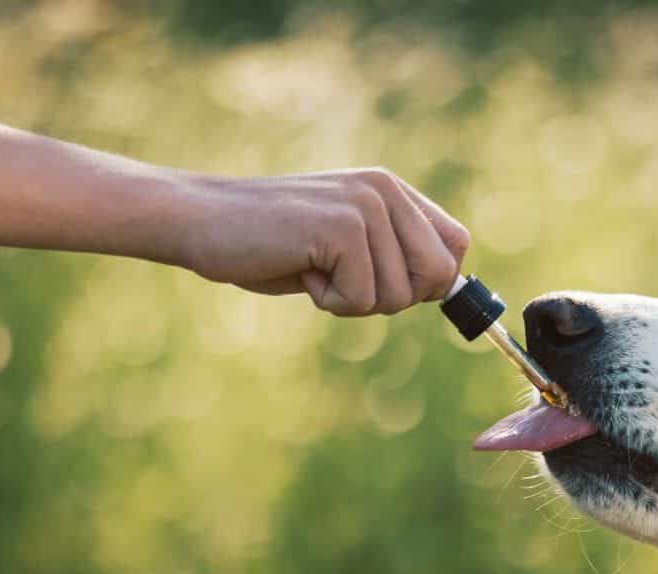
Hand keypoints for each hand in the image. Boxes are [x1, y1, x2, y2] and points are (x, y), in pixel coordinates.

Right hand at [166, 168, 470, 315]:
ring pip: (398, 296)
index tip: (385, 285)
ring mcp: (365, 204)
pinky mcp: (342, 226)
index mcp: (390, 190)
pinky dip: (329, 301)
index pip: (455, 246)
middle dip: (392, 298)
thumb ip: (391, 257)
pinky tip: (299, 267)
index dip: (430, 282)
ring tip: (311, 265)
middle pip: (439, 277)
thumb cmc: (269, 244)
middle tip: (343, 280)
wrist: (202, 221)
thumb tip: (450, 288)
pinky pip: (362, 298)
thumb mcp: (343, 247)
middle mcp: (385, 190)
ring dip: (351, 301)